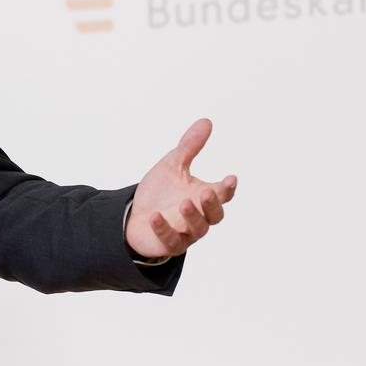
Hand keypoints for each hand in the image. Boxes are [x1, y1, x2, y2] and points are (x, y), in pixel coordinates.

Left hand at [124, 118, 237, 259]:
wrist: (135, 216)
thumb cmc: (160, 192)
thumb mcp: (173, 165)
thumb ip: (189, 147)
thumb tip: (206, 121)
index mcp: (204, 196)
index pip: (223, 194)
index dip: (228, 188)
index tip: (230, 178)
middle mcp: (200, 216)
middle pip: (215, 215)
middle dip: (212, 204)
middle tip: (206, 192)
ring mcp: (186, 232)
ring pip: (197, 229)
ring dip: (192, 216)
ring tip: (184, 203)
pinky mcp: (170, 244)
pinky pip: (170, 240)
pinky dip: (164, 229)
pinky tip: (155, 216)